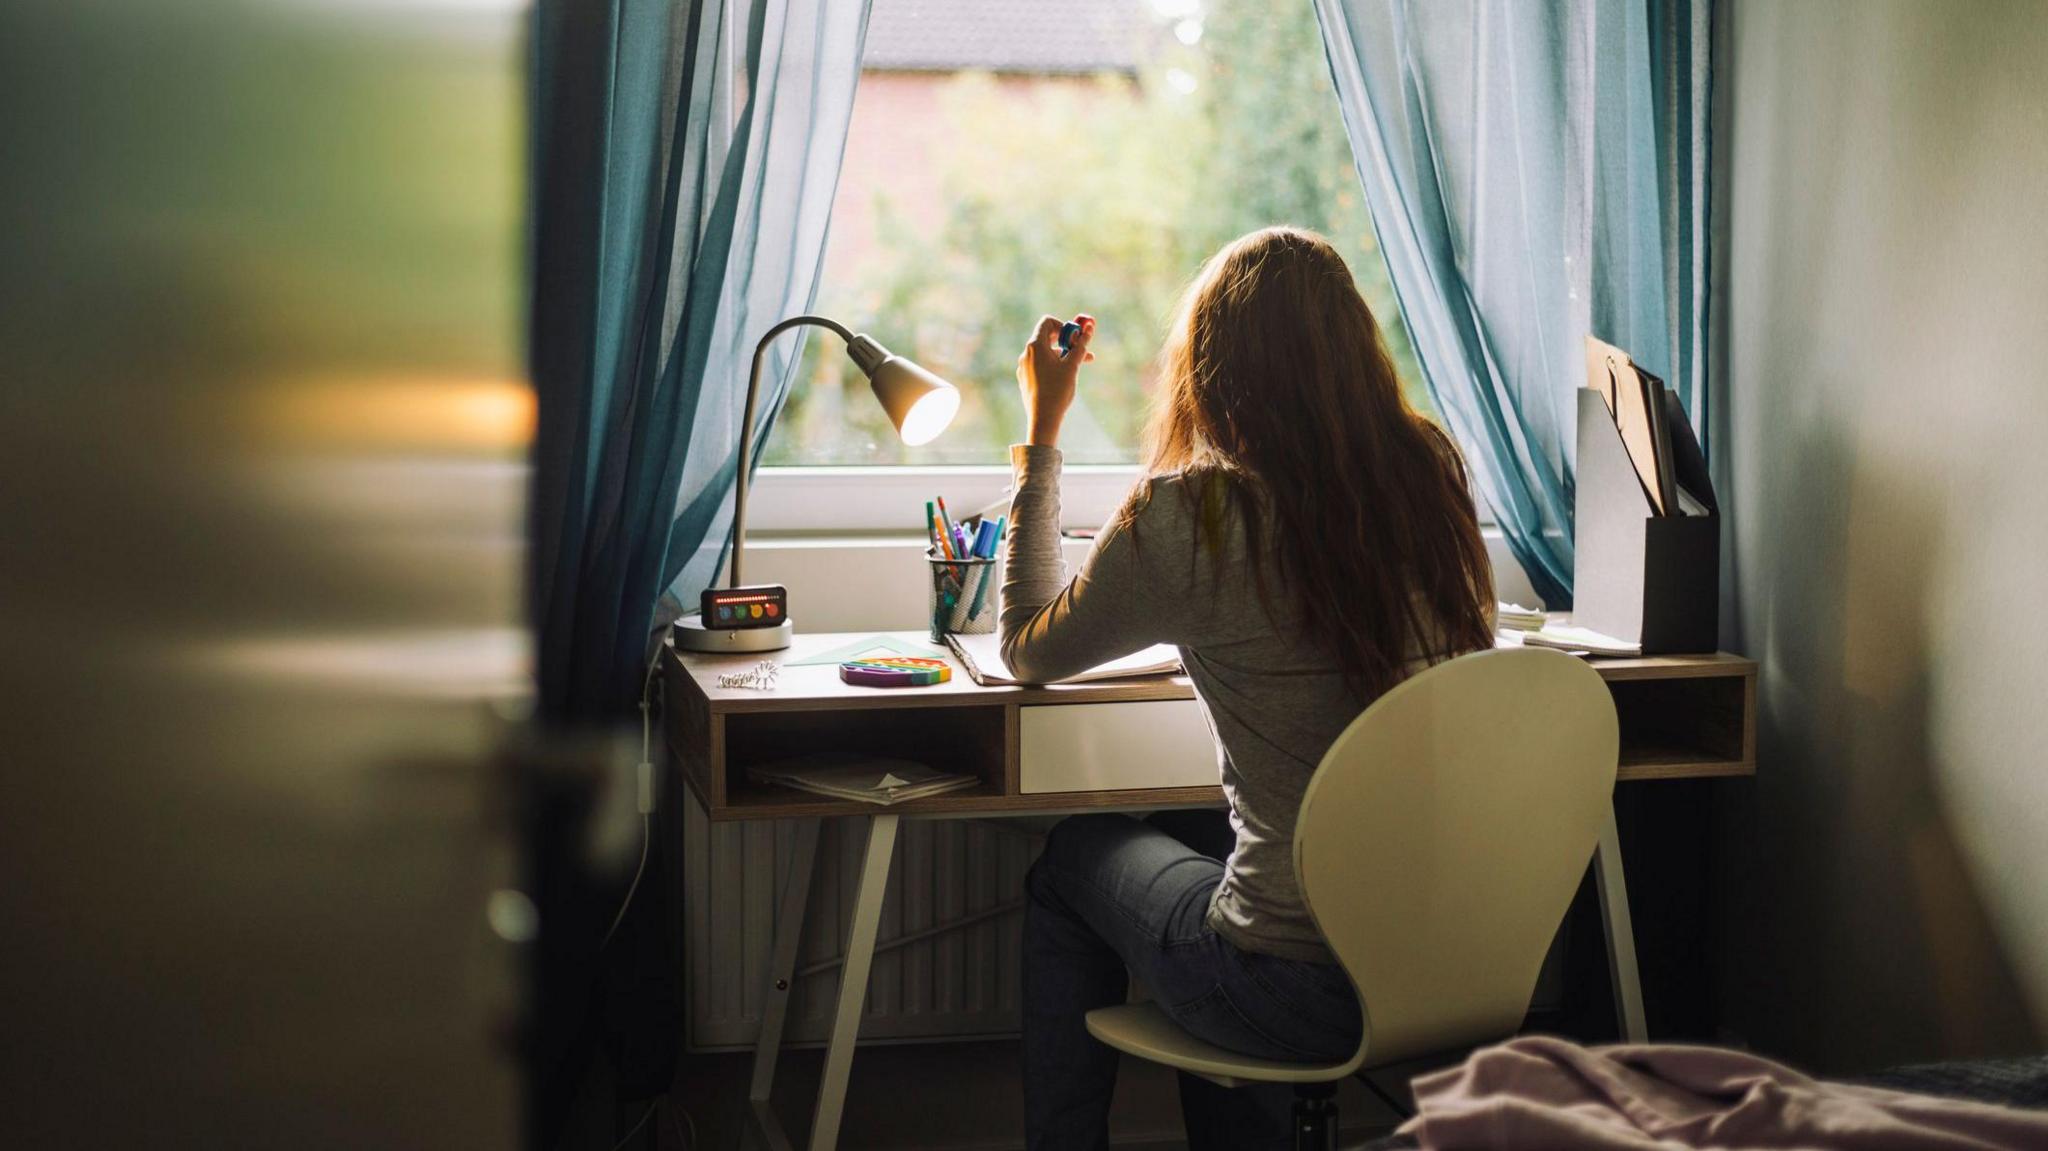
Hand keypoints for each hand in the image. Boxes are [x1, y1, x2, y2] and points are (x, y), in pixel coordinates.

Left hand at [1015, 313, 1093, 447]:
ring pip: (1046, 353)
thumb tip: (1090, 327)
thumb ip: (1081, 345)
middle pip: (1047, 337)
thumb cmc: (1058, 390)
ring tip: (1080, 365)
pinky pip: (1040, 365)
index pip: (1047, 322)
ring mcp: (1024, 367)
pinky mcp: (1026, 379)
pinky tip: (1065, 377)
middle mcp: (1026, 354)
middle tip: (1081, 349)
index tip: (1075, 339)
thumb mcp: (1072, 365)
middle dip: (1066, 341)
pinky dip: (1054, 365)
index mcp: (1035, 346)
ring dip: (1063, 355)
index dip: (1064, 326)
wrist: (1043, 419)